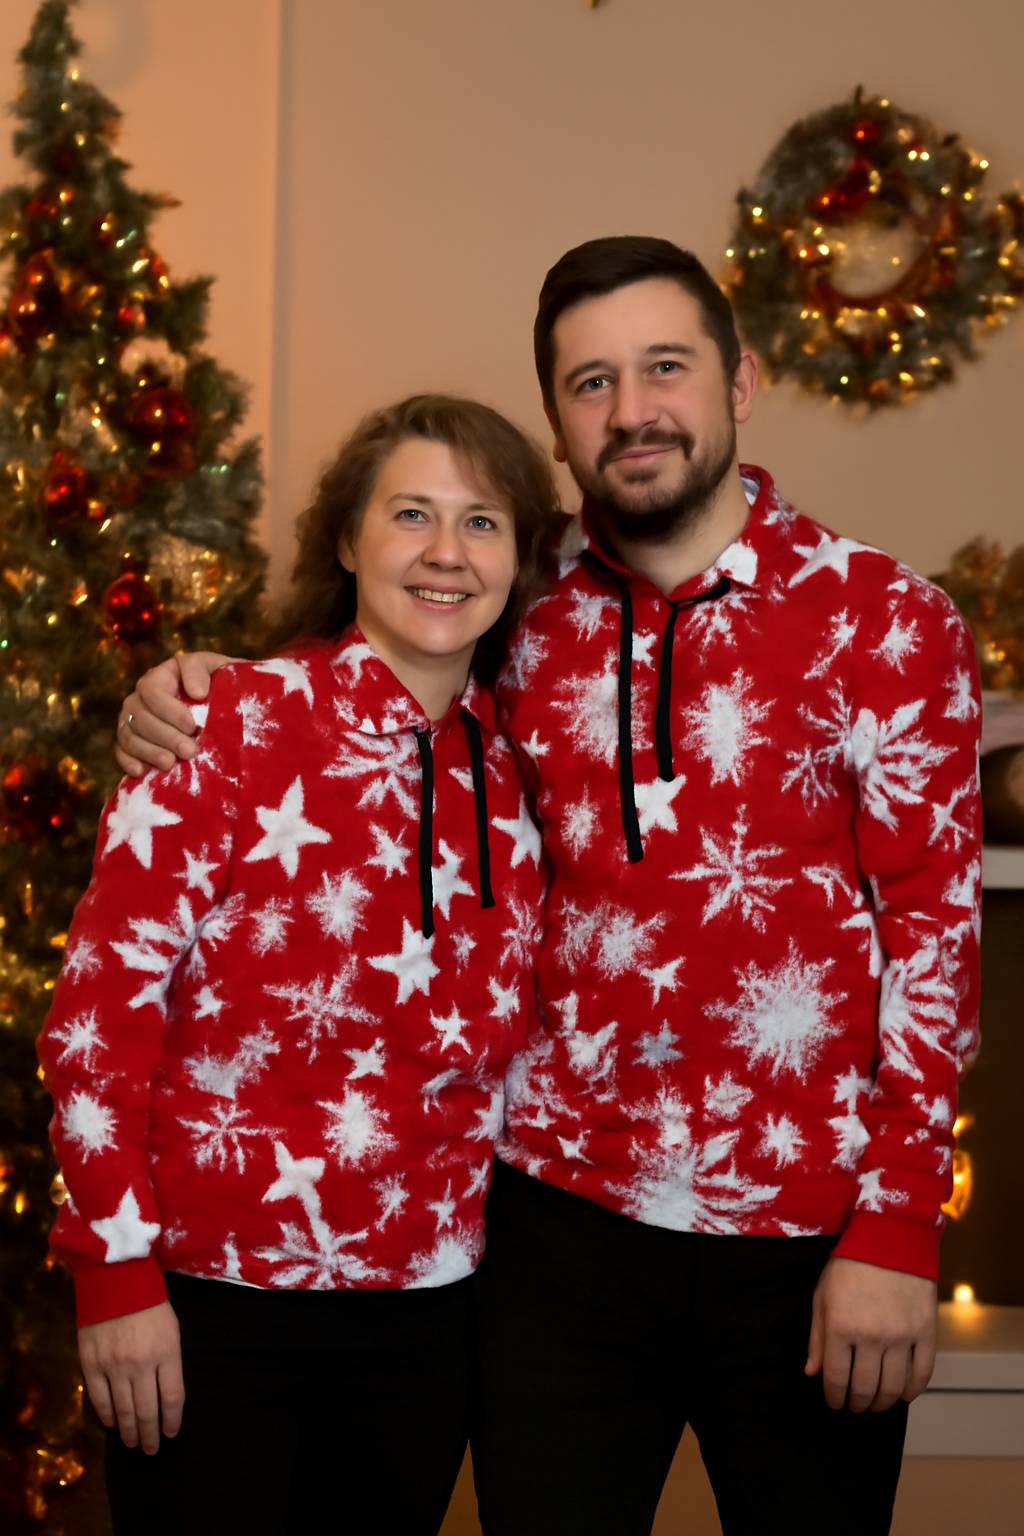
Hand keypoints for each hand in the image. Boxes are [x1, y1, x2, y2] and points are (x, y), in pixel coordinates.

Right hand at [79, 1301, 184, 1453]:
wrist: (115, 1279)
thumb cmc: (150, 1302)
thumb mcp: (171, 1329)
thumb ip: (169, 1360)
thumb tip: (165, 1394)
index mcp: (166, 1352)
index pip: (172, 1398)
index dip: (172, 1421)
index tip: (172, 1433)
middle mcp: (140, 1364)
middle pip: (147, 1411)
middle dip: (151, 1435)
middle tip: (152, 1449)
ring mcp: (113, 1366)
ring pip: (123, 1411)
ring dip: (129, 1432)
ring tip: (134, 1444)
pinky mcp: (91, 1364)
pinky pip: (99, 1399)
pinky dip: (107, 1415)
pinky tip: (112, 1424)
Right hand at [115, 651, 232, 775]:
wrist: (225, 707)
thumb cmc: (222, 685)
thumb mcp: (217, 668)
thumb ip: (201, 670)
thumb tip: (196, 693)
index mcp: (160, 676)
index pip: (152, 691)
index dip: (169, 711)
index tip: (193, 727)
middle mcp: (141, 697)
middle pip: (141, 717)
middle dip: (166, 736)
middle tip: (190, 751)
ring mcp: (132, 719)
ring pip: (129, 735)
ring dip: (149, 751)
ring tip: (170, 764)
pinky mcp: (130, 741)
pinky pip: (121, 751)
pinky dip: (128, 761)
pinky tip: (140, 771)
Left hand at [805, 1255, 936, 1412]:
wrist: (890, 1238)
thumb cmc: (850, 1266)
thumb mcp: (823, 1296)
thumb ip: (817, 1337)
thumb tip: (812, 1372)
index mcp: (841, 1326)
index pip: (836, 1379)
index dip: (834, 1397)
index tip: (835, 1402)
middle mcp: (871, 1336)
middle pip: (865, 1389)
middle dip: (857, 1403)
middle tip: (855, 1405)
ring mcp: (901, 1336)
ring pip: (893, 1388)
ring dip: (883, 1403)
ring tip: (876, 1403)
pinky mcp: (926, 1332)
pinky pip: (922, 1374)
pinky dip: (912, 1391)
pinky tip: (903, 1394)